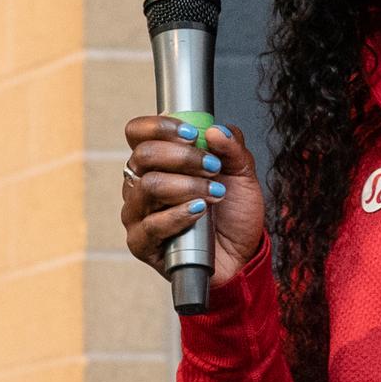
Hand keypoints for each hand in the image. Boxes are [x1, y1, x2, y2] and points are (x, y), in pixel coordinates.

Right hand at [121, 115, 267, 288]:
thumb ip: (232, 148)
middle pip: (143, 156)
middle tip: (212, 167)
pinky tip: (199, 212)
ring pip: (148, 187)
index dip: (160, 127)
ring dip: (187, 186)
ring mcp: (137, 213)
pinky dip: (179, 215)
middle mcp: (140, 184)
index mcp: (157, 161)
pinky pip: (151, 225)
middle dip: (183, 157)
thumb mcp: (242, 174)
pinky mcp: (141, 243)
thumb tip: (215, 129)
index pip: (138, 133)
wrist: (242, 254)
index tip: (192, 134)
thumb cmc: (234, 213)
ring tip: (215, 193)